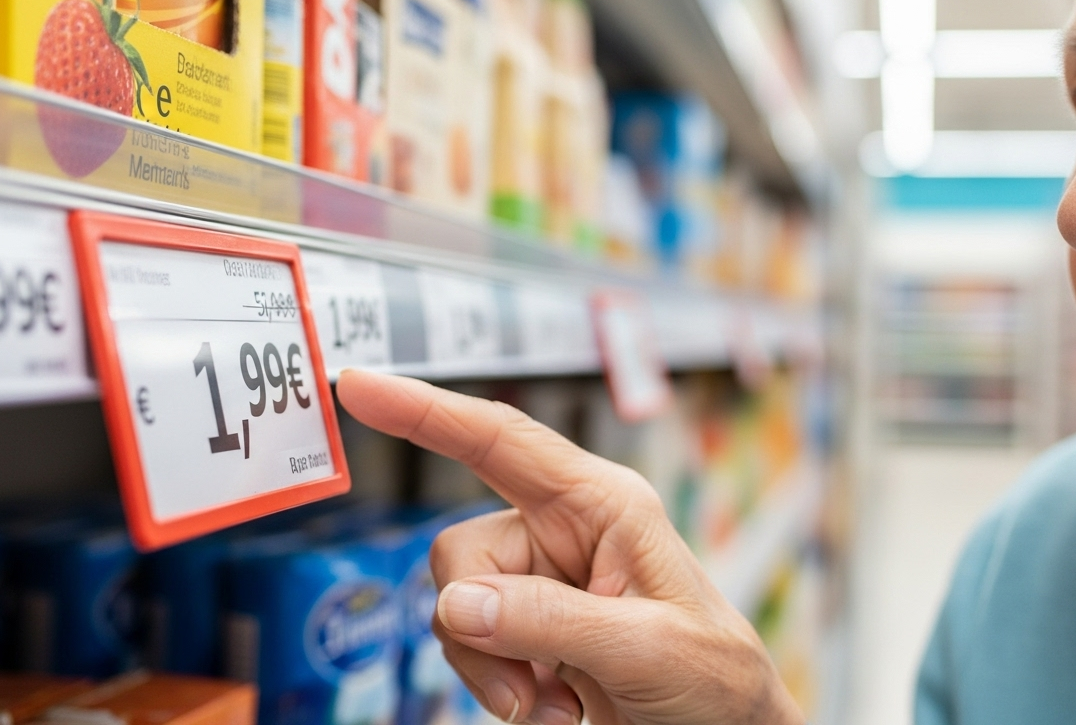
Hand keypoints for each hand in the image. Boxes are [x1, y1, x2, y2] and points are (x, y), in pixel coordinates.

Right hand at [338, 371, 805, 724]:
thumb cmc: (714, 678)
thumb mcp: (647, 648)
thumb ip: (551, 622)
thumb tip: (459, 606)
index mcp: (604, 504)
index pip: (502, 442)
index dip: (427, 411)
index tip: (360, 384)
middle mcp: (566, 530)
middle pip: (461, 552)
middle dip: (479, 629)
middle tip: (532, 690)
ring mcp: (543, 580)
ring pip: (458, 606)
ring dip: (492, 669)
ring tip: (556, 705)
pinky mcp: (529, 626)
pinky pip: (470, 643)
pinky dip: (498, 685)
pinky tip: (554, 708)